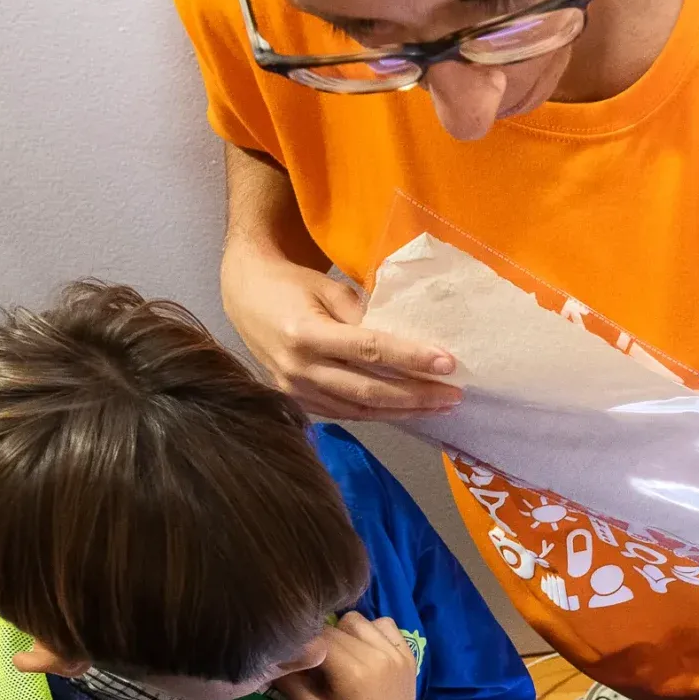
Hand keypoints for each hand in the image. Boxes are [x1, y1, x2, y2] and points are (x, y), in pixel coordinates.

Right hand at [220, 241, 460, 420]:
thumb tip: (409, 340)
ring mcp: (296, 390)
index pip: (370, 350)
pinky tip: (406, 410)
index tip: (448, 363)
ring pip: (360, 410)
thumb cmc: (292, 285)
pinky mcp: (297, 401)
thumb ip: (364, 315)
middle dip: (416, 396)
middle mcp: (299, 368)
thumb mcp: (328, 288)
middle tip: (454, 396)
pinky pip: (346, 413)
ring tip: (438, 407)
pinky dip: (379, 414)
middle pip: (369, 390)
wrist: (245, 296)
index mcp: (306, 333)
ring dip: (403, 411)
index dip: (411, 358)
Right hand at [276, 613, 421, 699]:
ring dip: (346, 632)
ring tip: (343, 658)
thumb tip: (272, 652)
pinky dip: (372, 632)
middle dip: (323, 640)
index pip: (319, 636)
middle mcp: (379, 656)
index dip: (304, 643)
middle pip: (337, 625)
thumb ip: (291, 680)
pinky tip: (365, 653)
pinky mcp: (409, 655)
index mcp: (355, 672)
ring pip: (359, 620)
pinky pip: (385, 625)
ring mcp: (398, 653)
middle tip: (320, 663)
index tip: (298, 657)